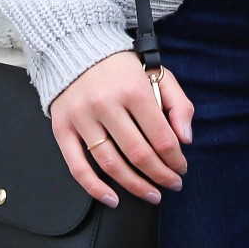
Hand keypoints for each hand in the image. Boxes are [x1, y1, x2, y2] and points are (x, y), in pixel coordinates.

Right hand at [51, 52, 194, 206]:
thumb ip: (179, 104)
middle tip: (172, 185)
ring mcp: (81, 118)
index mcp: (133, 89)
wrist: (76, 48)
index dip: (175, 159)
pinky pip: (77, 167)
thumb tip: (186, 139)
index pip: (161, 137)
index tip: (182, 169)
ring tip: (151, 194)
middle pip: (138, 154)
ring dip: (134, 186)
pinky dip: (95, 188)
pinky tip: (112, 199)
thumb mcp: (158, 74)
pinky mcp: (62, 128)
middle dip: (160, 175)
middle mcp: (106, 104)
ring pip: (110, 164)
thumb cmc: (123, 67)